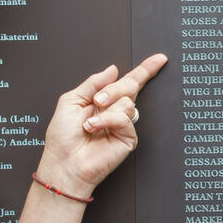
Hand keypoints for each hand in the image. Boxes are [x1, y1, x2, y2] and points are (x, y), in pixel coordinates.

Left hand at [37, 54, 166, 194]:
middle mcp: (114, 111)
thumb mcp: (71, 100)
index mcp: (103, 101)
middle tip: (98, 100)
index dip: (145, 70)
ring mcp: (122, 125)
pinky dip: (107, 120)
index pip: (127, 82)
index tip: (159, 59)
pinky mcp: (128, 138)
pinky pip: (125, 118)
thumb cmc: (63, 137)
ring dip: (106, 107)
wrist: (64, 162)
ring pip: (127, 101)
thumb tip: (113, 70)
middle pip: (129, 86)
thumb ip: (93, 83)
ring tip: (89, 122)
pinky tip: (94, 128)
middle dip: (113, 90)